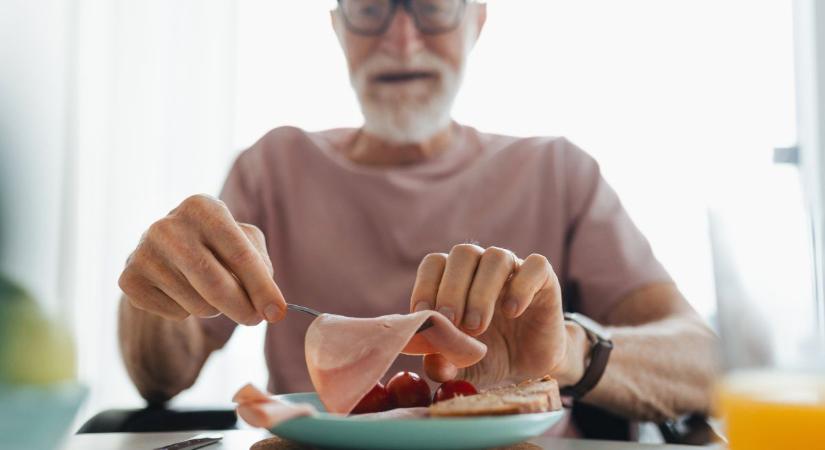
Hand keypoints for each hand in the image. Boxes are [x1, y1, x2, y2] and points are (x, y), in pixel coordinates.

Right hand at [119, 194, 285, 324]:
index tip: (277, 313)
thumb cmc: (217, 243)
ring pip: (197, 304)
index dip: (262, 288)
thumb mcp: (244, 241)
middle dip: (242, 308)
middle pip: (215, 284)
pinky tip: (180, 290)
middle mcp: (167, 225)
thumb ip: (261, 270)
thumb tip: (272, 309)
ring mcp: (142, 252)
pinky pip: (174, 314)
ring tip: (208, 289)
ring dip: (214, 307)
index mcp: (202, 207)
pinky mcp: (129, 279)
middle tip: (255, 320)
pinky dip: (187, 312)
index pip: (240, 255)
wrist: (167, 246)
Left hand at [409, 244, 587, 386]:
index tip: (424, 314)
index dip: (426, 285)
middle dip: (452, 289)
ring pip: (496, 257)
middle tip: (453, 323)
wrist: (531, 367)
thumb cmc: (489, 358)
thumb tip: (432, 363)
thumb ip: (444, 364)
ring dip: (482, 291)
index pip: (435, 263)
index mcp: (455, 278)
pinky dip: (521, 286)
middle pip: (463, 254)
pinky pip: (535, 266)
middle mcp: (482, 266)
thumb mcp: (462, 368)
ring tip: (477, 326)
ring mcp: (514, 269)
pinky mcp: (544, 279)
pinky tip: (512, 312)